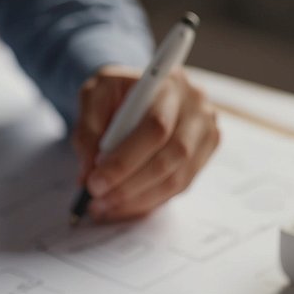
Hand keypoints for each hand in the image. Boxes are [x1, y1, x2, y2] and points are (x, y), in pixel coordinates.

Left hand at [72, 65, 219, 222]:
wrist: (143, 89)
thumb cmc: (118, 91)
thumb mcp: (94, 96)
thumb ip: (88, 131)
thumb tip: (88, 173)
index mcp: (169, 86)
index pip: (154, 129)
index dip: (124, 161)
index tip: (94, 182)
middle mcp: (196, 108)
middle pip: (169, 158)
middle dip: (129, 186)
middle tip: (97, 200)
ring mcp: (206, 132)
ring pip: (176, 179)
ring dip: (137, 200)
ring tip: (105, 207)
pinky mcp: (205, 154)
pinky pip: (179, 187)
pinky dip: (148, 201)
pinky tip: (124, 206)